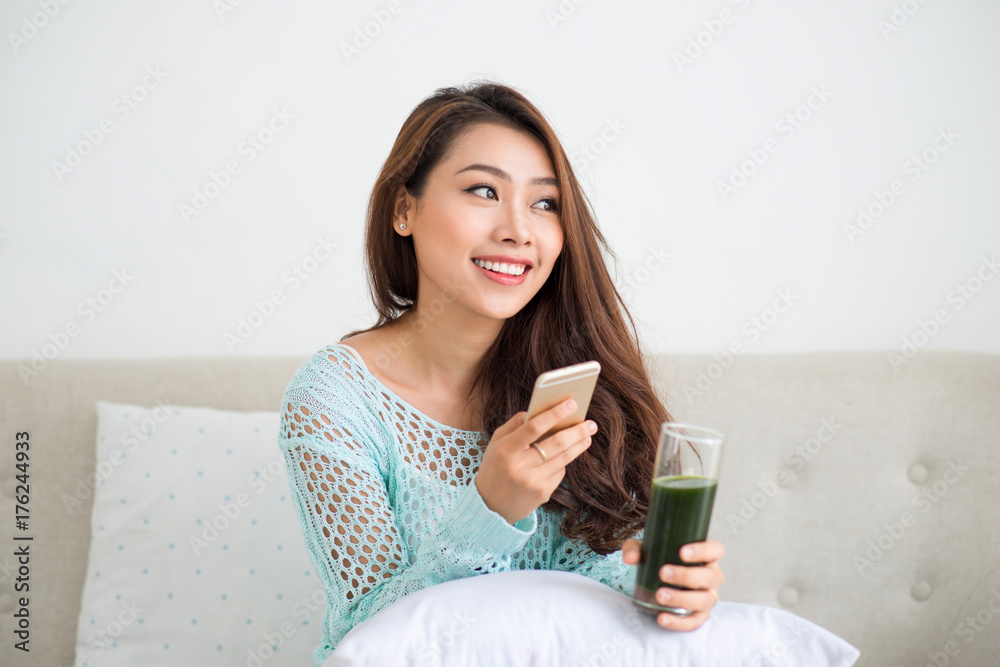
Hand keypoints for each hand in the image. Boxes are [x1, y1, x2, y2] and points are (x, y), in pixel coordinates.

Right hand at [475, 398, 596, 524]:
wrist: (490, 507)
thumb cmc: (494, 468)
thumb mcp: (495, 443)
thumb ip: (515, 425)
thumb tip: (540, 411)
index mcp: (505, 450)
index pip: (533, 428)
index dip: (554, 414)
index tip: (571, 404)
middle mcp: (519, 466)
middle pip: (555, 444)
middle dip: (576, 431)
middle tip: (591, 424)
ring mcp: (532, 482)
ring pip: (563, 458)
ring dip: (578, 445)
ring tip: (587, 435)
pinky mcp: (542, 493)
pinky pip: (560, 472)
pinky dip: (562, 462)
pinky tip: (563, 457)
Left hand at [622, 538, 724, 630]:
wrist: (662, 580)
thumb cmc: (662, 560)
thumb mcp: (648, 550)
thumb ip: (636, 548)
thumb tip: (630, 558)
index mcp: (706, 557)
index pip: (716, 550)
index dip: (704, 550)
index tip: (682, 552)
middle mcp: (712, 577)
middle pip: (710, 577)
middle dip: (686, 575)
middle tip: (663, 572)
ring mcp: (708, 597)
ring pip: (704, 600)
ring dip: (683, 598)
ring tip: (660, 595)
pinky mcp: (700, 615)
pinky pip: (694, 622)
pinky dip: (679, 622)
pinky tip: (662, 618)